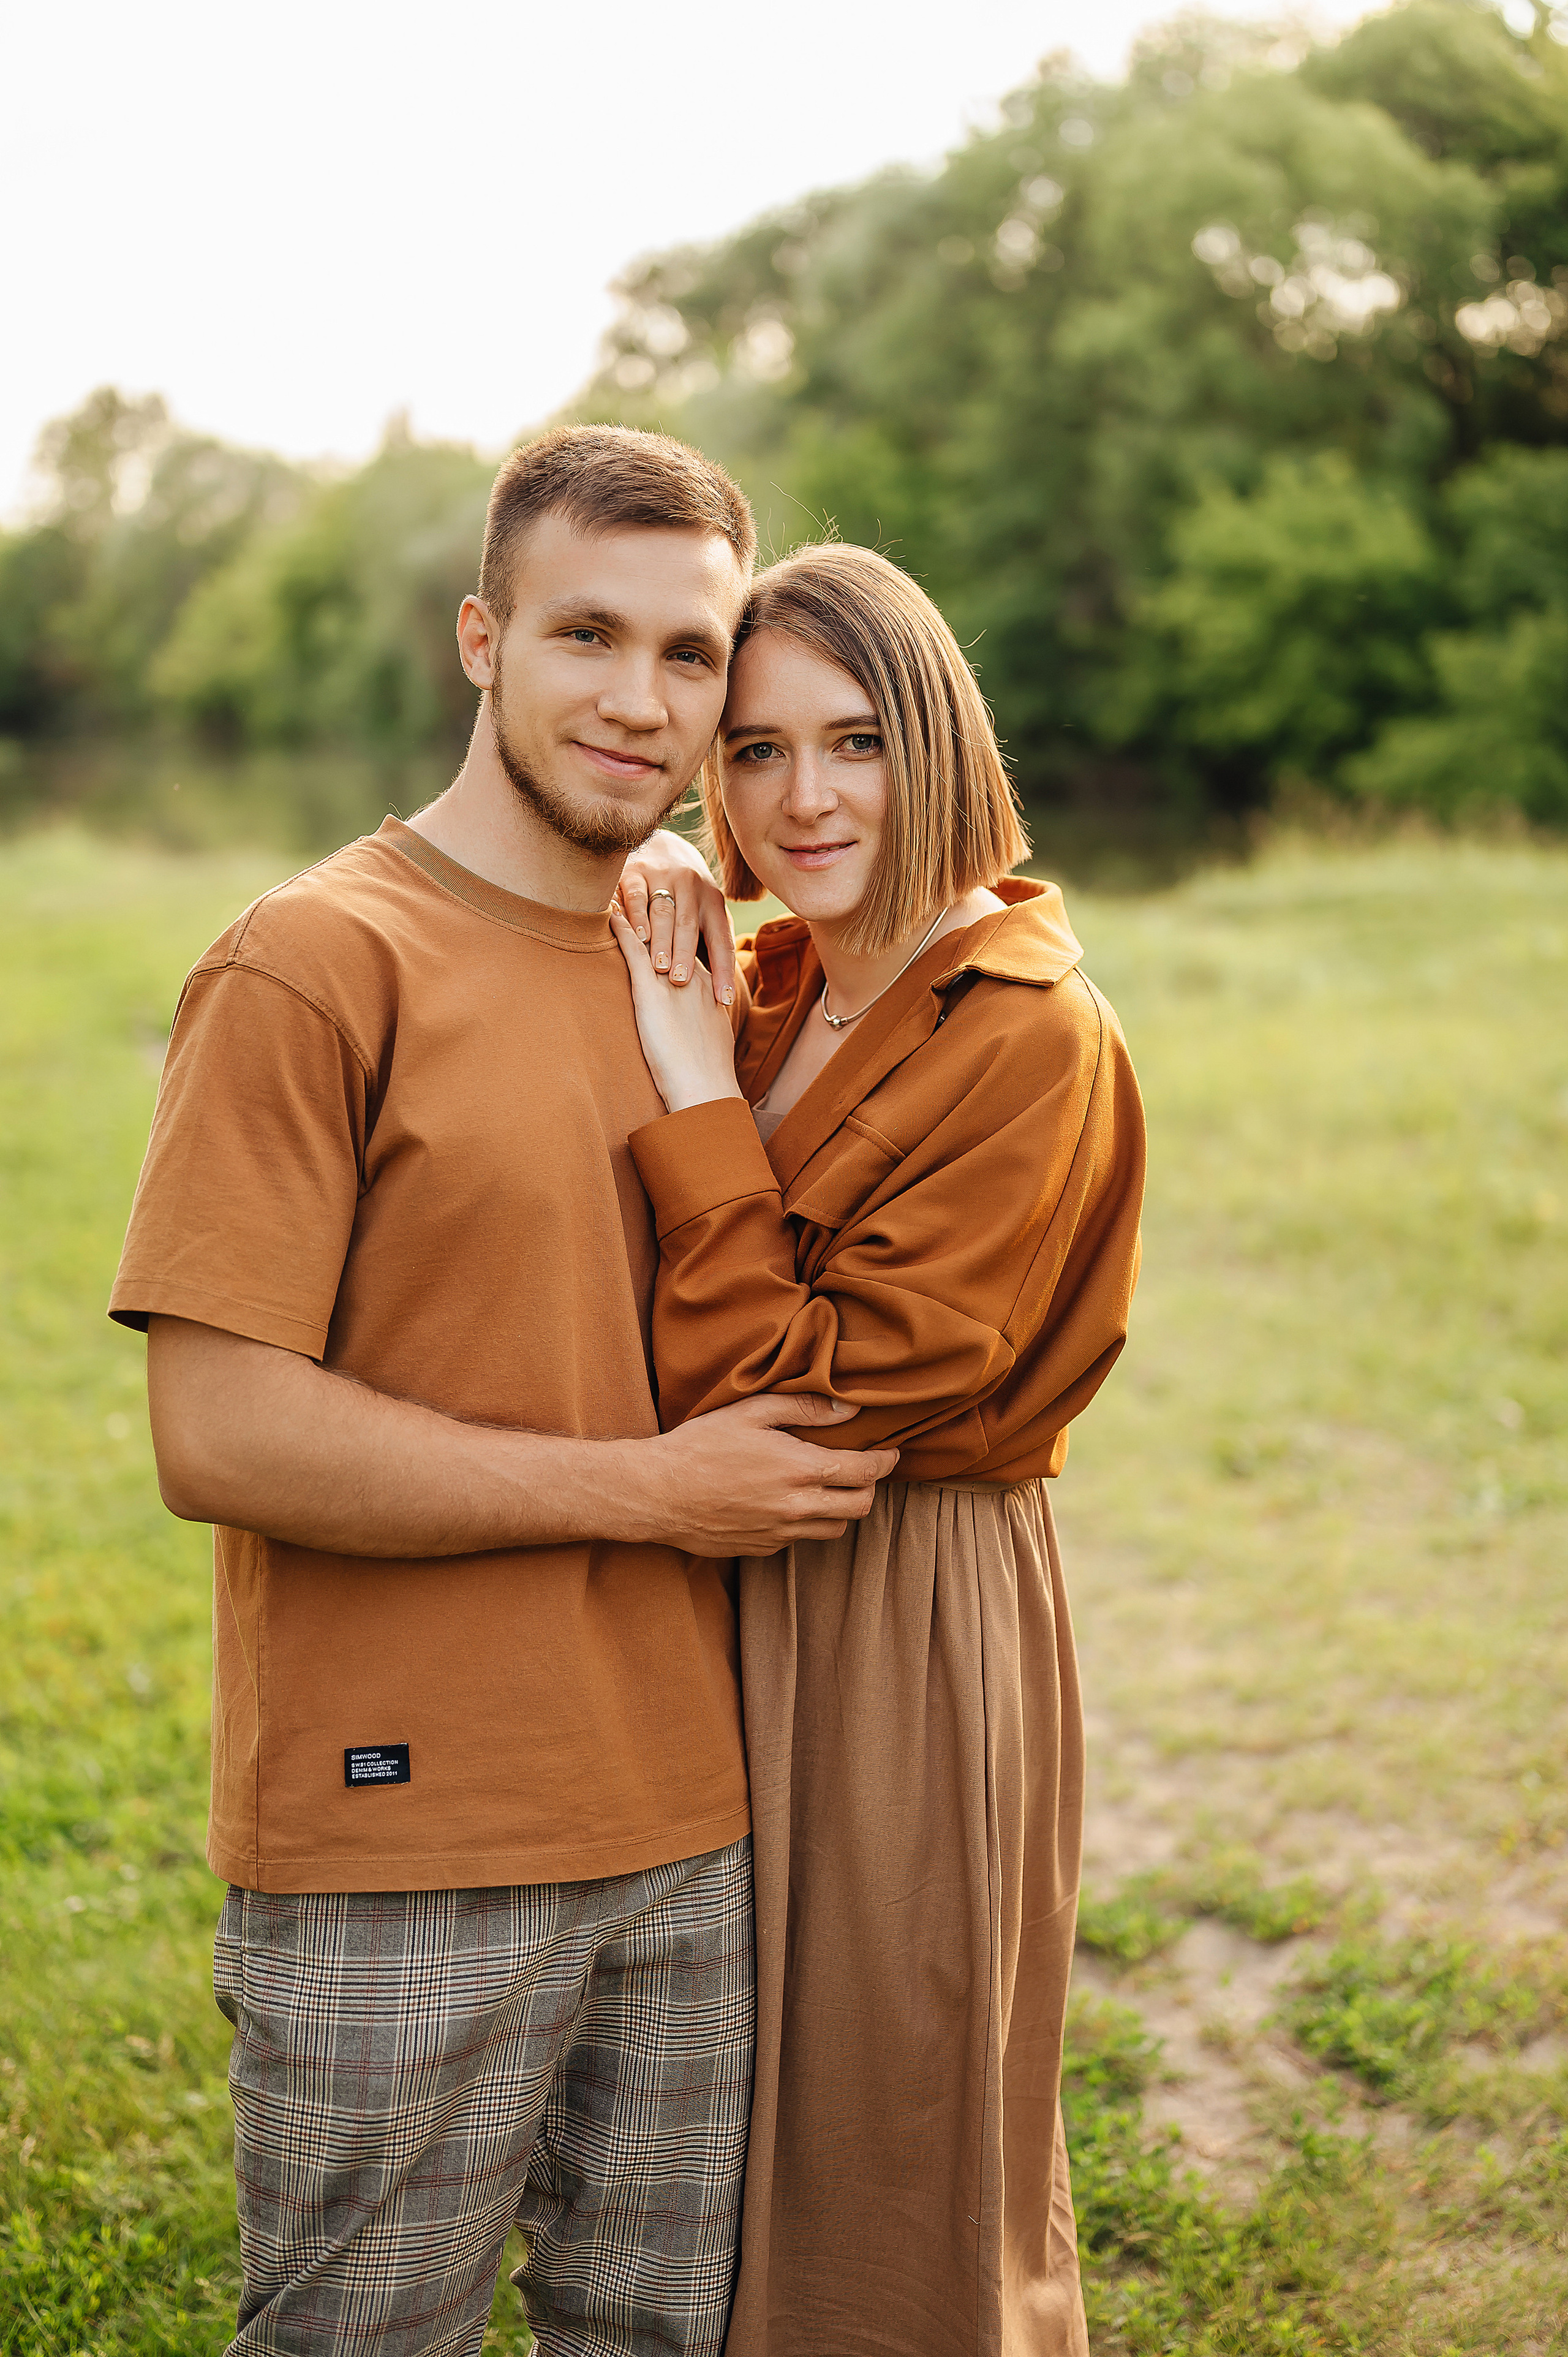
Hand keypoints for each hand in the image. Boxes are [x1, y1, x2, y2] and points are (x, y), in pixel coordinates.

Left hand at [609, 898, 743, 1113]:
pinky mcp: (650, 991)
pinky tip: (607, 912)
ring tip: (620, 888)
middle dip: (657, 909)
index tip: (665, 912)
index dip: (676, 928)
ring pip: (653, 933)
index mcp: (707, 983)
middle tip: (643, 887)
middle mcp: (692, 973)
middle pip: (672, 931)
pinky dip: (621, 929)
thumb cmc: (708, 1071)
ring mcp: (671, 979)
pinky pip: (633, 950)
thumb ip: (703, 1017)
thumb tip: (698, 1019)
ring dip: (637, 910)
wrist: (705, 1085)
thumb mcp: (711, 1033)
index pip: (690, 945)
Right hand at [616, 830, 735, 1005]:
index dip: (724, 971)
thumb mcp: (704, 916)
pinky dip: (637, 915)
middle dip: (686, 954)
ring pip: (664, 911)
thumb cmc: (687, 899)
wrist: (663, 847)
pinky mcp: (636, 871)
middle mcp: (692, 886)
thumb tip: (724, 995)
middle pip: (689, 925)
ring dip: (661, 939)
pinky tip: (637, 935)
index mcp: (713, 902)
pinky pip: (637, 895)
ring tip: (658, 966)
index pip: (721, 940)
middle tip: (681, 981)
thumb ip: (712, 947)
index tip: (724, 1000)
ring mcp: (664, 876)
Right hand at [643, 1395, 899, 1555]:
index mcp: (800, 1470)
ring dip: (840, 1509)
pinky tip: (787, 1503)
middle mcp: (797, 1508)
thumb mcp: (750, 1412)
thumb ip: (804, 1408)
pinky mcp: (762, 1550)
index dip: (886, 1461)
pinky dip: (804, 1523)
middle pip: (860, 1506)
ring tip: (827, 1487)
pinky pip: (799, 1540)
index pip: (866, 1472)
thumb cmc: (700, 1446)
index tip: (891, 1452)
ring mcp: (780, 1534)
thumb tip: (846, 1410)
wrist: (656, 1493)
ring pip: (835, 1529)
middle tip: (862, 1469)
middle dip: (869, 1487)